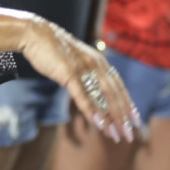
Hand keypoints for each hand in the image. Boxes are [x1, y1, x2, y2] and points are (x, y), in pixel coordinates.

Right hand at [18, 21, 139, 142]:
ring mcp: (83, 68)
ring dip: (111, 118)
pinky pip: (83, 95)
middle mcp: (95, 64)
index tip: (135, 120)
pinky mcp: (69, 73)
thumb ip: (84, 73)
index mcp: (98, 61)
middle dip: (123, 116)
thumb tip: (89, 88)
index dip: (128, 103)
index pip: (118, 86)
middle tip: (130, 135)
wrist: (35, 34)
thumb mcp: (74, 61)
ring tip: (116, 135)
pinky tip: (99, 124)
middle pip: (114, 94)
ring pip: (102, 96)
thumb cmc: (52, 48)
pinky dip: (92, 110)